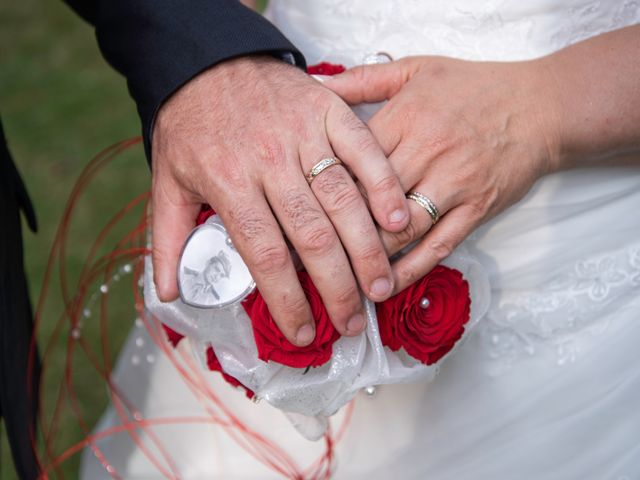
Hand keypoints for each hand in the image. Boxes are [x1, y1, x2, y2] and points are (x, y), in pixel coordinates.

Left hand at [151, 56, 409, 344]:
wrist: (208, 61)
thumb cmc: (190, 124)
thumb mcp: (166, 180)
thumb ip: (167, 239)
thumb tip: (171, 293)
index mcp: (228, 182)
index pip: (265, 254)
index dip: (288, 300)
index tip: (302, 332)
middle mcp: (270, 161)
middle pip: (312, 236)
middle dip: (337, 288)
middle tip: (351, 322)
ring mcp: (303, 134)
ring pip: (343, 200)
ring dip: (367, 249)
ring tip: (380, 287)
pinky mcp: (329, 111)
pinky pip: (364, 151)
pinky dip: (384, 186)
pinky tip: (398, 221)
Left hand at [325, 56, 558, 291]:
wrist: (540, 107)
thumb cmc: (473, 88)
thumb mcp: (416, 69)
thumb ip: (363, 79)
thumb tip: (316, 86)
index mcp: (406, 117)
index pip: (352, 160)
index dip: (322, 189)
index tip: (299, 211)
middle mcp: (428, 152)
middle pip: (371, 200)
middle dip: (337, 230)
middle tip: (308, 254)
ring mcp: (455, 185)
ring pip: (401, 230)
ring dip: (368, 258)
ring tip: (339, 279)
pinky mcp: (476, 210)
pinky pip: (438, 247)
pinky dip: (409, 271)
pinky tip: (385, 287)